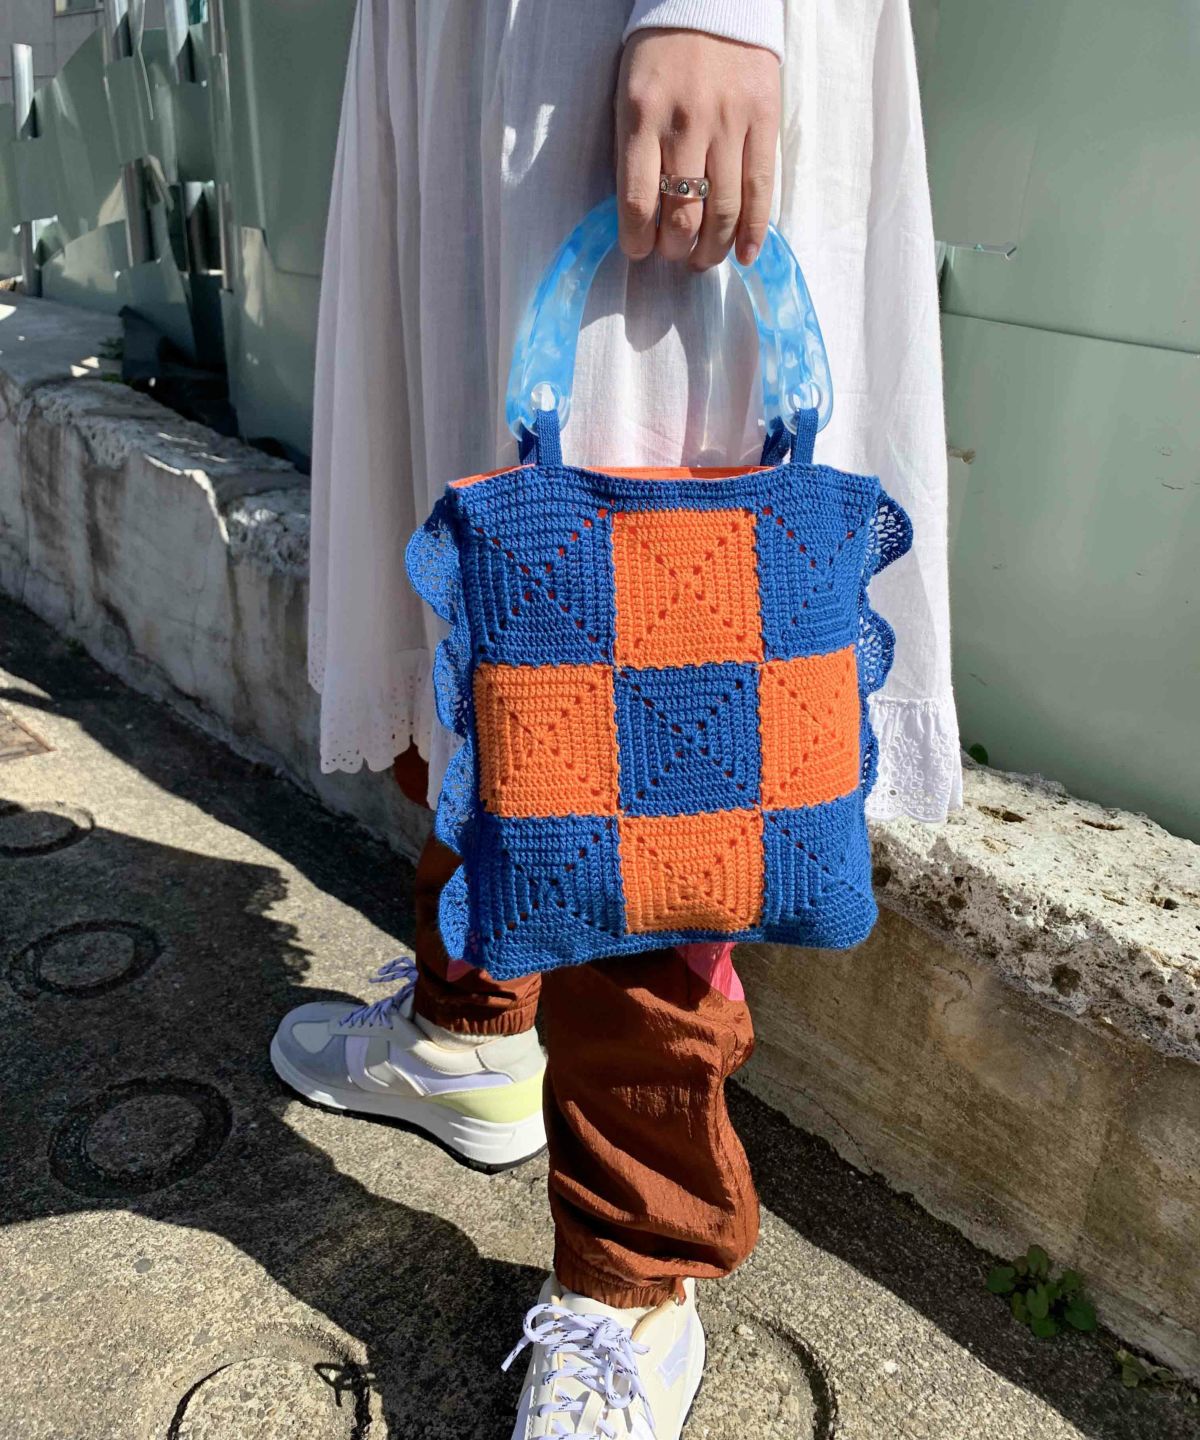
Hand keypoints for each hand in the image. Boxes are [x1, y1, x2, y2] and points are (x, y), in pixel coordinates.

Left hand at [615, 29, 779, 270]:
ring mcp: (729, 123)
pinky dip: (753, 232)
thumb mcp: (630, 95)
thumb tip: (643, 219)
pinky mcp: (763, 121)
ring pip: (723, 211)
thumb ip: (634, 151)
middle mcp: (686, 123)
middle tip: (674, 255)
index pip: (637, 201)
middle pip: (683, 214)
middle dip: (676, 249)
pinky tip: (745, 256)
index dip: (637, 241)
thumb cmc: (662, 54)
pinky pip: (760, 190)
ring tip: (703, 258)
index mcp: (642, 116)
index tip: (639, 250)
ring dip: (712, 249)